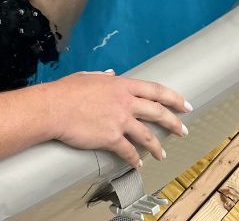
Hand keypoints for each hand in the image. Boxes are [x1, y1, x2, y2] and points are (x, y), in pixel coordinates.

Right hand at [46, 71, 191, 168]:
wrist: (53, 108)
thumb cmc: (66, 91)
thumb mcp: (88, 76)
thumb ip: (103, 76)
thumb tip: (111, 74)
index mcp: (122, 85)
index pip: (156, 90)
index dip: (174, 98)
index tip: (185, 104)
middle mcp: (125, 102)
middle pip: (158, 112)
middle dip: (174, 123)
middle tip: (183, 131)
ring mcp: (119, 120)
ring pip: (147, 135)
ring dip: (157, 147)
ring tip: (163, 155)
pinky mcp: (110, 137)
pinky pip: (128, 151)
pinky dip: (134, 159)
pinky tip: (137, 164)